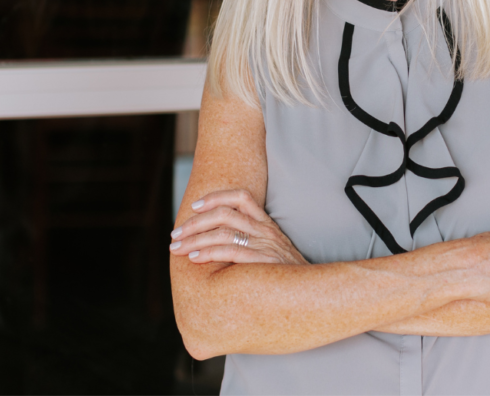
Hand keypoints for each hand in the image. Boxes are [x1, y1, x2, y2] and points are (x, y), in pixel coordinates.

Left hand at [169, 188, 308, 265]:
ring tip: (177, 248)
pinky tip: (194, 258)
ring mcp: (265, 245)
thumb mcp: (273, 251)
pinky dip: (209, 253)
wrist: (314, 292)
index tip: (194, 206)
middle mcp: (265, 230)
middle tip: (175, 234)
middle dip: (195, 223)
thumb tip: (218, 243)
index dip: (215, 197)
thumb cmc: (287, 275)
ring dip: (195, 239)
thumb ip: (251, 242)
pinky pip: (231, 251)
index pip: (241, 197)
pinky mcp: (264, 261)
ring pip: (223, 231)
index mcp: (266, 223)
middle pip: (225, 213)